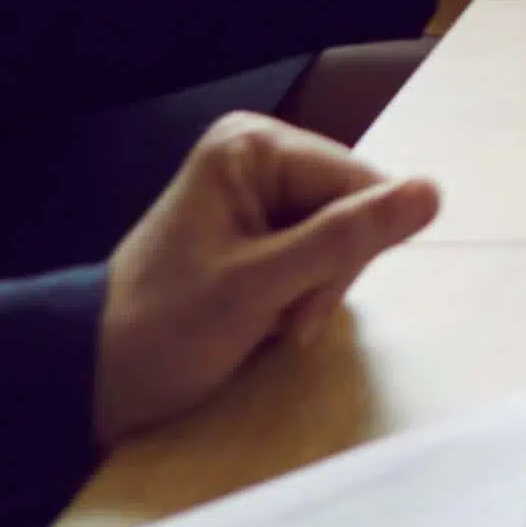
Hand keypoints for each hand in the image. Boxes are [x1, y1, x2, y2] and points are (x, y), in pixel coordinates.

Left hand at [92, 113, 438, 442]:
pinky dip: (303, 296)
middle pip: (354, 209)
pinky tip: (270, 320)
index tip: (302, 304)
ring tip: (272, 325)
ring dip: (317, 291)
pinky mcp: (258, 232)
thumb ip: (345, 238)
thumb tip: (433, 192)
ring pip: (342, 238)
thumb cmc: (164, 330)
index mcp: (255, 147)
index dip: (352, 247)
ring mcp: (258, 195)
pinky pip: (318, 255)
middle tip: (283, 320)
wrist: (93, 379)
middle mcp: (260, 157)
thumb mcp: (258, 287)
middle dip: (329, 273)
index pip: (361, 184)